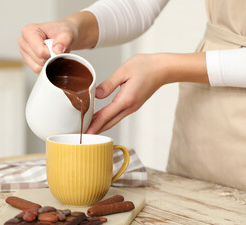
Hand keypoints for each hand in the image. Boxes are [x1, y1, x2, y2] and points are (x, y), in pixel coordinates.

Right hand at [19, 12, 98, 72]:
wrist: (64, 36)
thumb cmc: (63, 31)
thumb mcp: (68, 32)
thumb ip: (65, 39)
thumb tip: (57, 50)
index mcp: (28, 31)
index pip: (39, 51)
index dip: (51, 53)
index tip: (56, 46)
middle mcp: (23, 42)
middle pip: (39, 61)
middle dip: (51, 58)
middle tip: (56, 49)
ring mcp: (24, 52)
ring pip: (37, 68)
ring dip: (49, 63)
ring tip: (52, 52)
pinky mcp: (28, 61)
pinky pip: (38, 71)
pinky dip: (47, 67)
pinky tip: (49, 57)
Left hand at [85, 52, 207, 133]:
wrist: (163, 69)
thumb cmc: (146, 66)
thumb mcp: (124, 71)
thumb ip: (109, 84)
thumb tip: (96, 95)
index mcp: (126, 99)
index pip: (105, 116)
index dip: (93, 125)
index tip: (84, 134)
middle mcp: (129, 107)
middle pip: (108, 123)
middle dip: (95, 130)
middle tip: (82, 136)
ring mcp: (132, 107)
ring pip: (113, 120)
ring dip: (101, 126)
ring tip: (88, 129)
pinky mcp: (133, 105)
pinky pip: (117, 115)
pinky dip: (107, 119)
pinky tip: (100, 118)